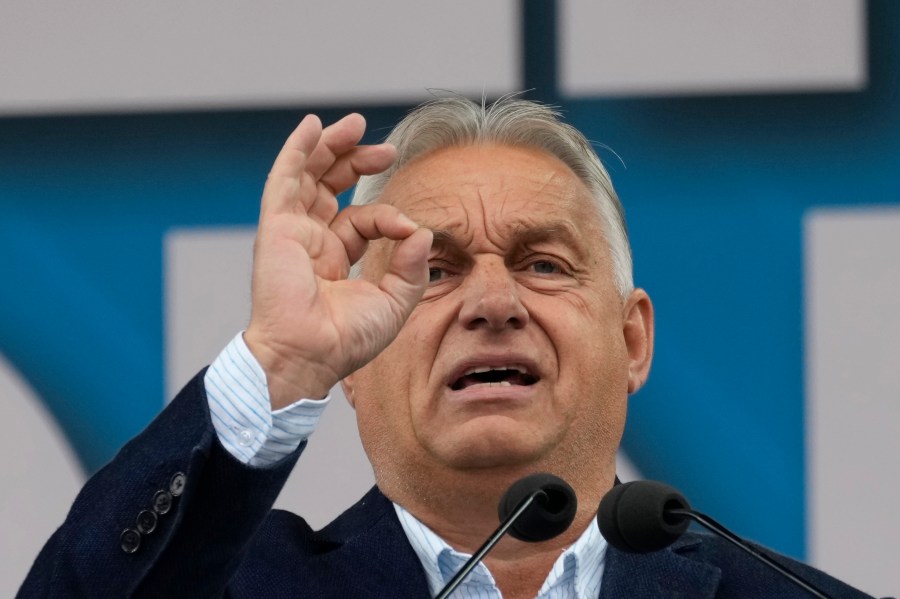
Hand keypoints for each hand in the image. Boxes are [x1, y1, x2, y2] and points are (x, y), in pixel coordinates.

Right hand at [244, 114, 432, 408]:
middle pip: (330, 188)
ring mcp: (291, 233)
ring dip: (329, 148)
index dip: (388, 216)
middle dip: (355, 162)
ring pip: (308, 177)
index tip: (408, 229)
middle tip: (386, 149)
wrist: (311, 355)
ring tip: (354, 124)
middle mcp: (311, 242)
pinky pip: (284, 180)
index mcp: (334, 259)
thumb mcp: (394, 302)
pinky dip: (296, 151)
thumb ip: (411, 267)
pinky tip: (311, 126)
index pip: (362, 220)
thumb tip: (423, 231)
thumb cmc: (347, 340)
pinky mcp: (276, 228)